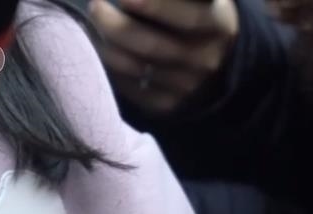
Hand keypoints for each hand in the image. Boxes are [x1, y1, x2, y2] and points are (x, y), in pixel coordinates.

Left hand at [90, 0, 238, 113]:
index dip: (155, 6)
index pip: (187, 18)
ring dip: (106, 46)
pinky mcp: (168, 105)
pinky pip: (130, 89)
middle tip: (96, 6)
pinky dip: (111, 69)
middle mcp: (205, 60)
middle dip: (114, 25)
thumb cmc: (199, 13)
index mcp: (217, 25)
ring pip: (134, 68)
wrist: (219, 58)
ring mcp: (187, 86)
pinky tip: (103, 50)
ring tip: (92, 27)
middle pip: (151, 45)